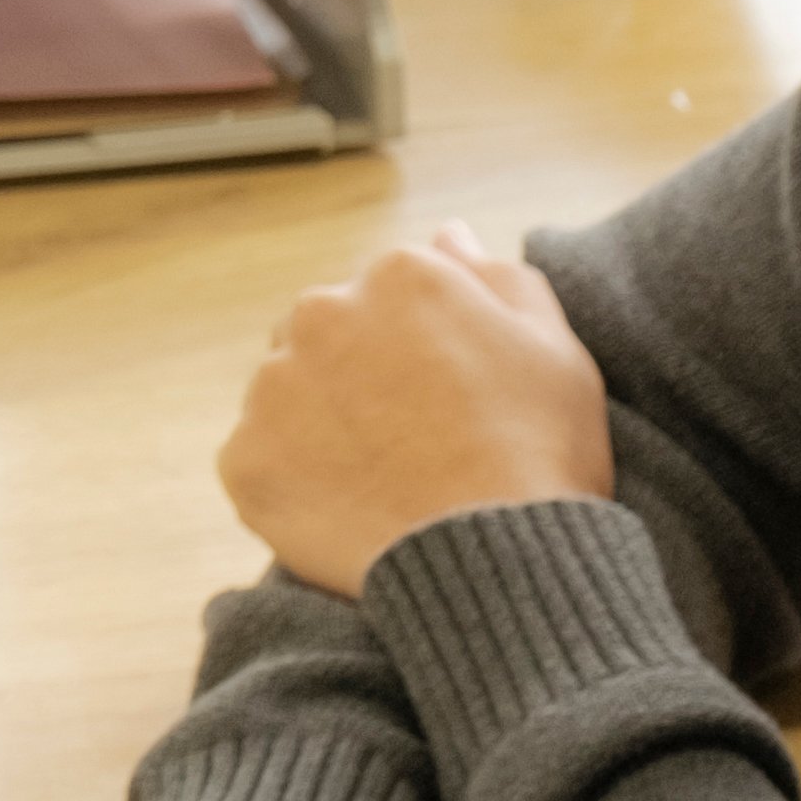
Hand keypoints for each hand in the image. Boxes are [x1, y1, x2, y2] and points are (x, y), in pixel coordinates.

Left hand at [220, 222, 613, 601]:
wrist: (501, 565)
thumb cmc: (542, 454)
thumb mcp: (555, 349)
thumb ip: (498, 278)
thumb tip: (450, 235)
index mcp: (399, 276)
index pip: (387, 298)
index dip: (420, 353)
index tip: (448, 401)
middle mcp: (322, 313)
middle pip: (325, 334)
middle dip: (357, 375)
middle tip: (413, 444)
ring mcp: (275, 386)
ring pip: (287, 393)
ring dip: (319, 425)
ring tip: (383, 482)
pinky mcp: (245, 458)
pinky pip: (260, 460)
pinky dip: (294, 483)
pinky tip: (349, 511)